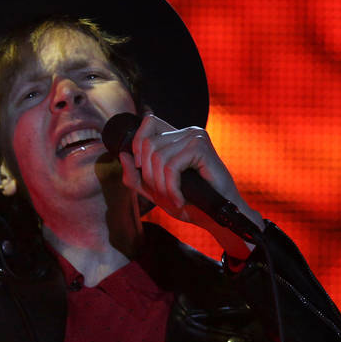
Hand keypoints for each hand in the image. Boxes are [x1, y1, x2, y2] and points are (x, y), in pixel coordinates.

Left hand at [119, 113, 263, 254]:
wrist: (218, 217)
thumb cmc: (192, 203)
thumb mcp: (156, 192)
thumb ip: (136, 176)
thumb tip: (122, 155)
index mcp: (177, 137)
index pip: (148, 123)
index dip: (138, 144)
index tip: (143, 170)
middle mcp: (187, 132)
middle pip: (148, 144)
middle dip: (149, 175)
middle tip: (163, 194)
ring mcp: (196, 137)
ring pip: (158, 156)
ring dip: (161, 185)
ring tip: (173, 199)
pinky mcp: (202, 148)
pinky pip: (171, 166)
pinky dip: (172, 187)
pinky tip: (181, 199)